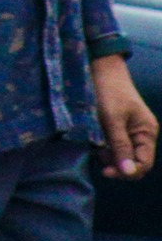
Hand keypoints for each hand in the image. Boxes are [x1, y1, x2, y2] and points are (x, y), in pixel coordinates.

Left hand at [95, 53, 157, 179]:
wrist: (100, 68)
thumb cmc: (108, 91)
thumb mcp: (112, 119)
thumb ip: (120, 144)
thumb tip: (127, 171)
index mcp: (147, 132)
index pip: (144, 163)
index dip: (128, 172)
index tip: (106, 171)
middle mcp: (141, 134)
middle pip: (133, 162)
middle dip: (117, 165)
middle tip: (98, 159)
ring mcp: (129, 131)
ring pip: (121, 155)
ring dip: (109, 157)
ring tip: (95, 148)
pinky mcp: (116, 128)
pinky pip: (113, 146)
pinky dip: (104, 148)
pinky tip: (94, 142)